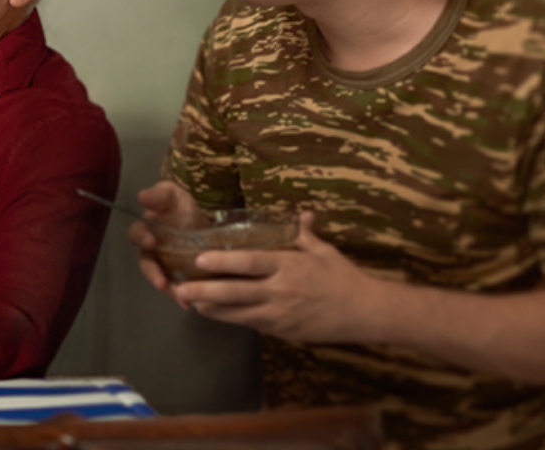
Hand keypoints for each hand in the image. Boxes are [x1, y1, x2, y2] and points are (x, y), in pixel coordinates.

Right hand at [127, 181, 202, 300]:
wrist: (204, 224)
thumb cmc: (183, 208)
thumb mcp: (173, 195)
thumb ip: (158, 194)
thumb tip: (142, 196)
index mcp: (147, 229)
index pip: (137, 233)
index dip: (141, 238)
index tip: (151, 241)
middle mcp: (150, 249)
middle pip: (146, 263)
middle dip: (152, 273)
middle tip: (161, 282)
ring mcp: (163, 265)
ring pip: (160, 280)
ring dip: (168, 290)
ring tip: (181, 299)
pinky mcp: (176, 277)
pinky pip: (175, 289)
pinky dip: (180, 296)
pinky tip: (189, 303)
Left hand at [172, 212, 385, 342]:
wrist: (365, 313)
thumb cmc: (342, 277)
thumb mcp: (323, 251)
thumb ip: (304, 233)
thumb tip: (302, 213)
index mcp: (288, 266)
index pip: (249, 263)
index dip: (223, 262)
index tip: (199, 259)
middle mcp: (280, 292)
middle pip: (235, 293)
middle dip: (205, 292)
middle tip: (180, 288)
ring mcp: (279, 315)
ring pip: (237, 314)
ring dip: (211, 309)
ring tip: (188, 302)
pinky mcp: (281, 331)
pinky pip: (250, 324)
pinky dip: (231, 319)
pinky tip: (214, 313)